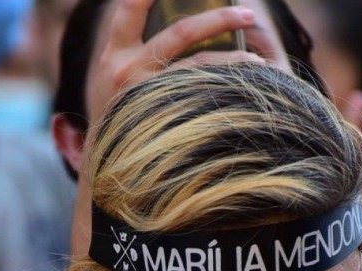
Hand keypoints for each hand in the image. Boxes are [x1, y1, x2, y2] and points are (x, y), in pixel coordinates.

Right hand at [84, 0, 260, 127]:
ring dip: (235, 62)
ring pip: (200, 68)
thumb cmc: (117, 114)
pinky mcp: (164, 118)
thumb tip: (186, 27)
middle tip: (248, 14)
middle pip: (182, 32)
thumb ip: (135, 50)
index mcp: (114, 55)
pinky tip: (248, 91)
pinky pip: (204, 98)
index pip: (129, 8)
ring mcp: (147, 96)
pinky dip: (228, 91)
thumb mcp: (113, 78)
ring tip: (257, 63)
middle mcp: (128, 71)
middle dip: (220, 20)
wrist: (104, 165)